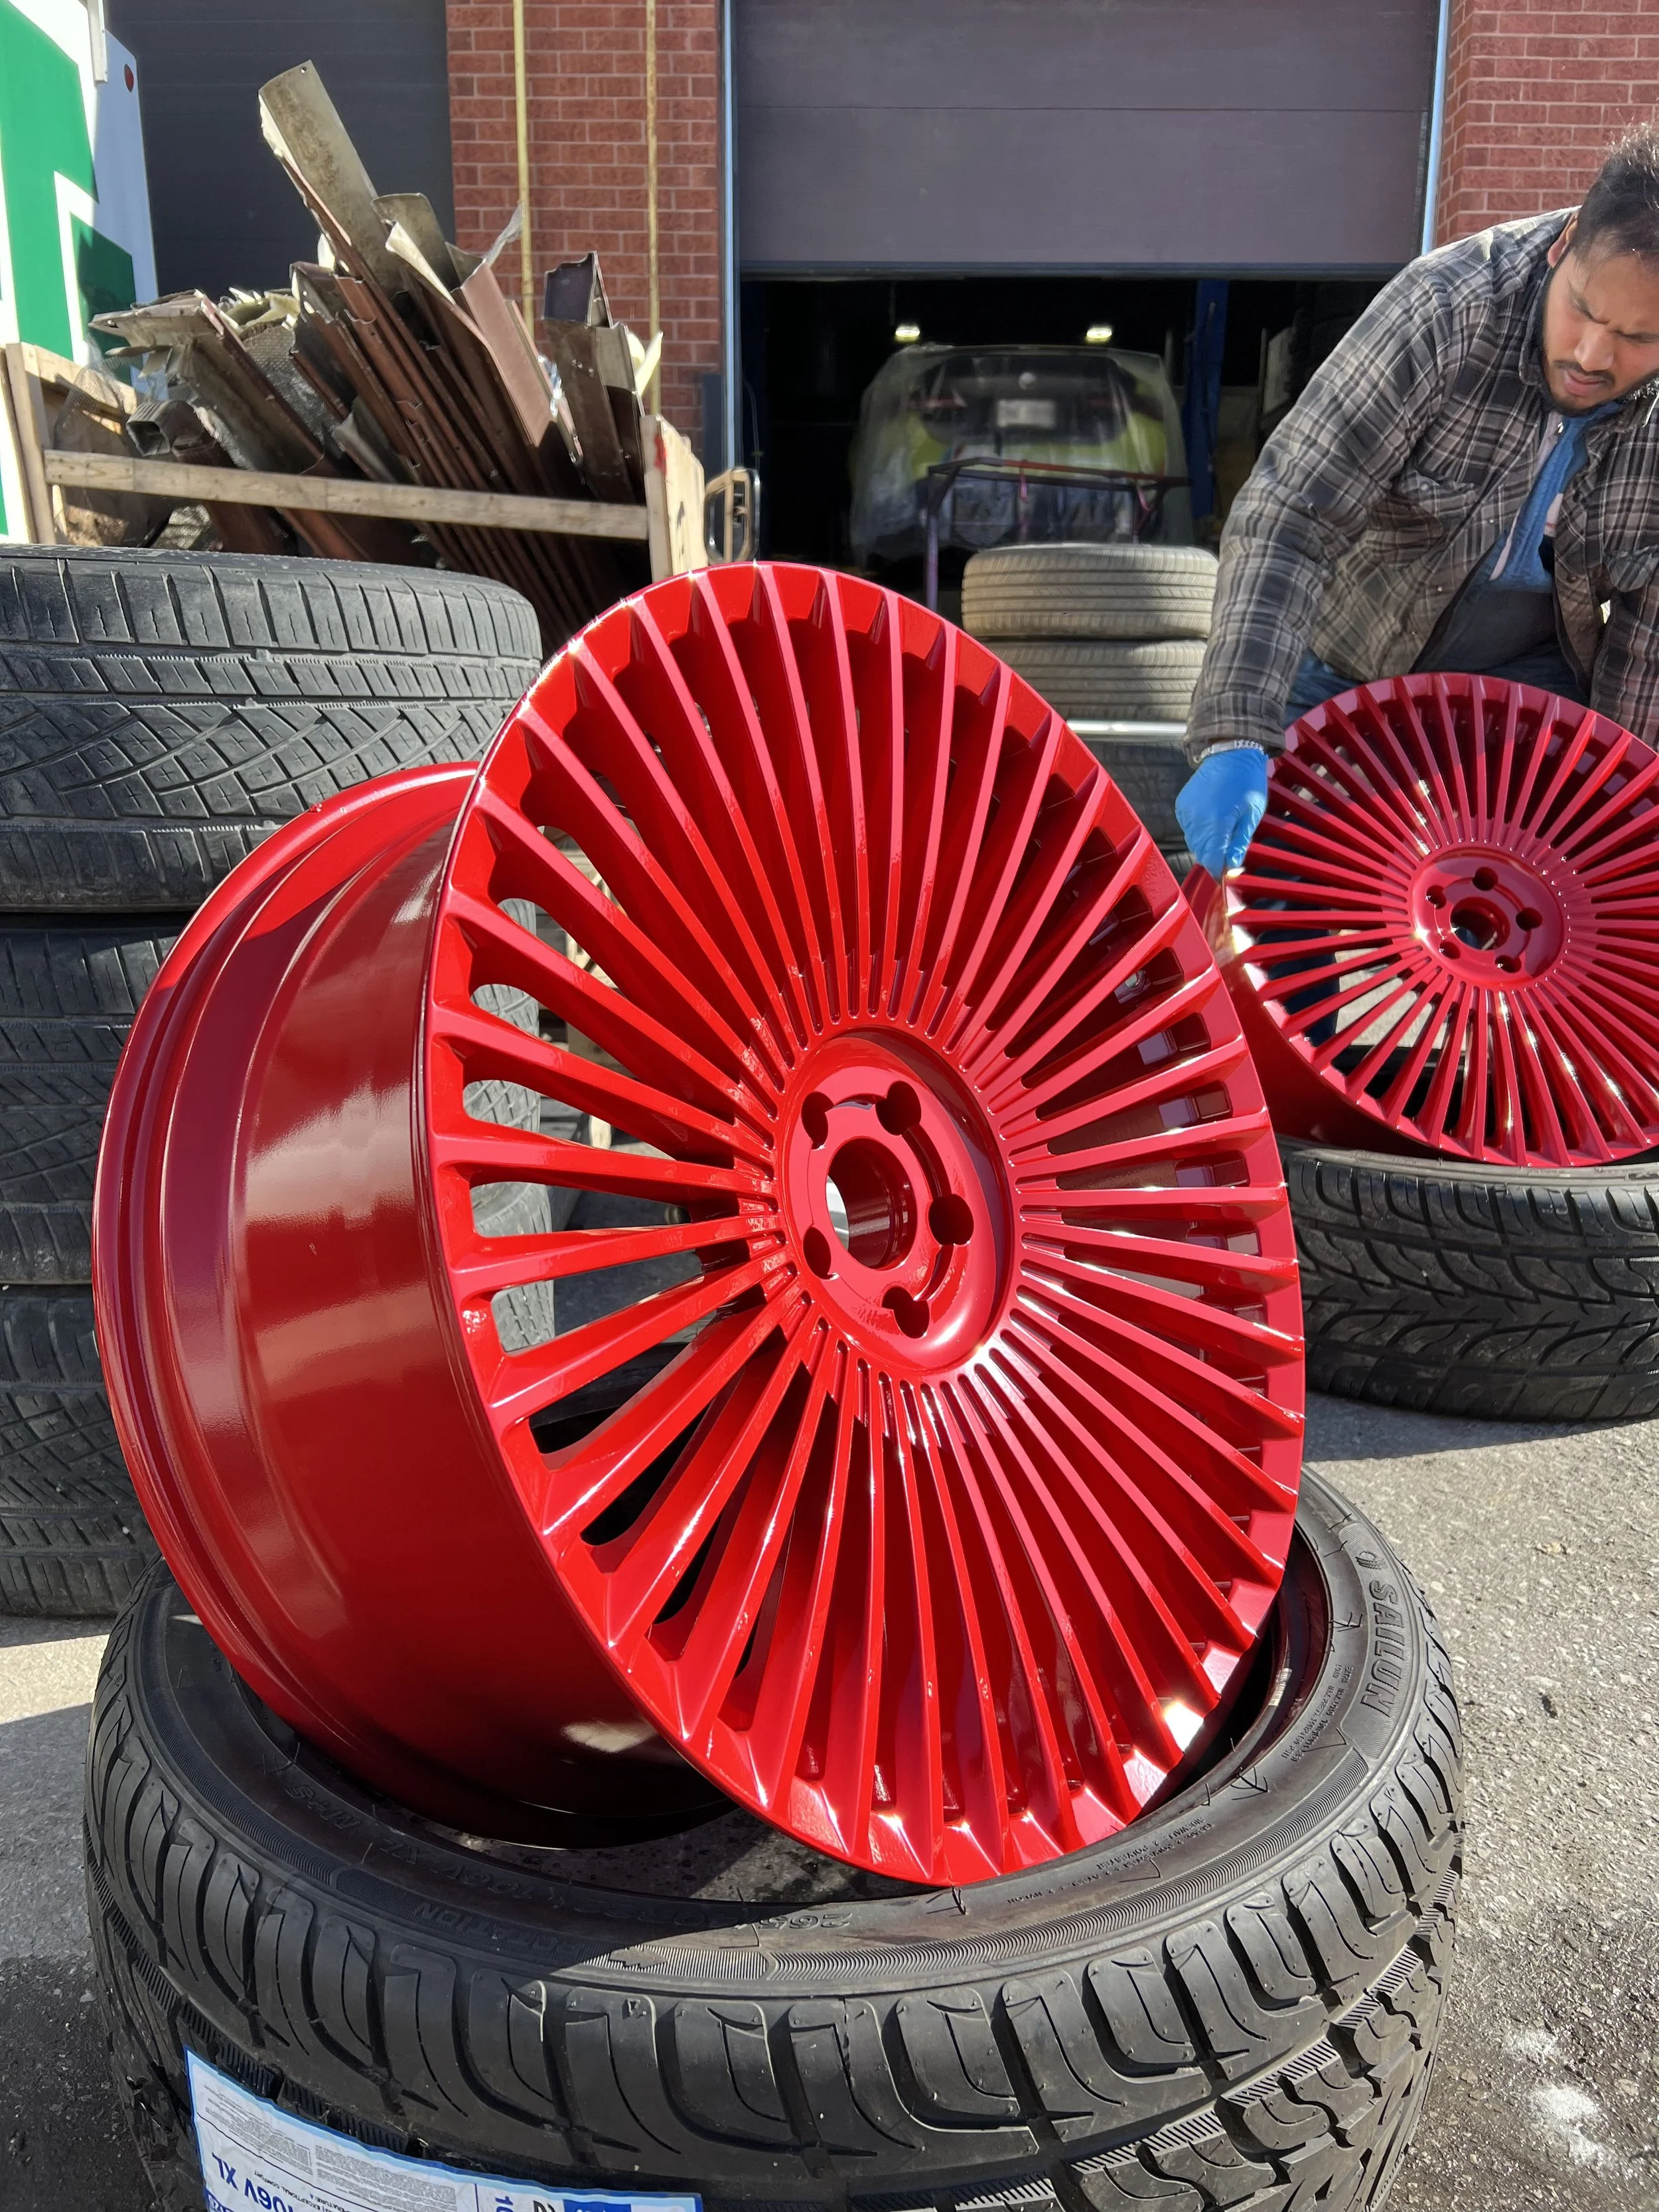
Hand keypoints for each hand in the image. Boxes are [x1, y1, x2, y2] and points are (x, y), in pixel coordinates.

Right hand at [1176, 747, 1268, 877]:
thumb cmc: (1247, 781)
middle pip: (1200, 853)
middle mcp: (1197, 820)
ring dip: (1206, 845)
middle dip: (1213, 858)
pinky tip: (1211, 822)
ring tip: (1221, 834)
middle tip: (1227, 854)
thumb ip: (1240, 841)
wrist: (1231, 752)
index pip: (1211, 860)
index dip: (1218, 871)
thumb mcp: (1253, 814)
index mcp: (1217, 823)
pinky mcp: (1182, 805)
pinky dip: (1198, 831)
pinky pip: (1187, 828)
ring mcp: (1187, 812)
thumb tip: (1232, 865)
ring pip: (1193, 842)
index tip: (1225, 875)